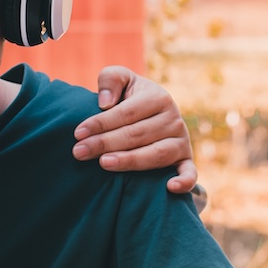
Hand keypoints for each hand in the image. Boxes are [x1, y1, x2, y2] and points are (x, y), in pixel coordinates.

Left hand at [72, 66, 196, 193]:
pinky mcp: (185, 160)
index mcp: (158, 98)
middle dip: (105, 144)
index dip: (101, 123)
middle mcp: (174, 120)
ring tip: (104, 163)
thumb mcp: (121, 80)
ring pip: (156, 154)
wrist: (152, 113)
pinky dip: (184, 181)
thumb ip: (111, 79)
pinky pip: (190, 173)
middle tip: (79, 152)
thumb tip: (106, 103)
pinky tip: (169, 187)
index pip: (126, 113)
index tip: (78, 133)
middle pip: (137, 135)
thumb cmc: (130, 96)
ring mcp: (181, 141)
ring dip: (130, 161)